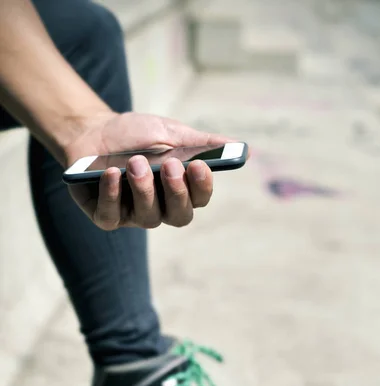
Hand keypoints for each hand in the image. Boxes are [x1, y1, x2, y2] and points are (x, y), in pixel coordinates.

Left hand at [65, 111, 233, 229]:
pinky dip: (112, 196)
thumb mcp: (170, 133)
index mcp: (180, 191)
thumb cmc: (137, 135)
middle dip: (176, 192)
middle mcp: (160, 208)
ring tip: (136, 162)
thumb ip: (202, 144)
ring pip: (147, 217)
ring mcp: (132, 215)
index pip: (199, 200)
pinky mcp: (105, 216)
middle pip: (178, 215)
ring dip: (144, 190)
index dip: (202, 187)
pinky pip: (110, 217)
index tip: (201, 165)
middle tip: (171, 165)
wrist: (93, 130)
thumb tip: (242, 150)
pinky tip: (111, 174)